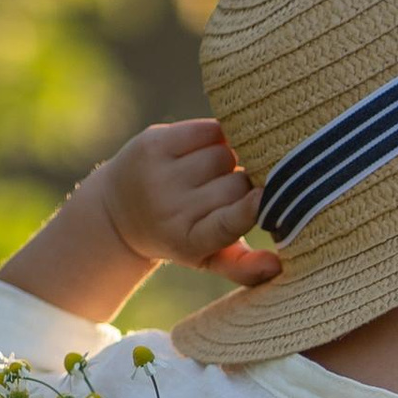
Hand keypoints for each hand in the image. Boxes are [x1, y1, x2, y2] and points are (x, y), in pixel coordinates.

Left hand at [99, 120, 281, 289]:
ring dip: (229, 159)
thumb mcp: (207, 257)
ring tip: (216, 171)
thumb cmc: (180, 234)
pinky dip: (216, 135)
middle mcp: (171, 209)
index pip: (227, 222)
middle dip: (245, 183)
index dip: (250, 208)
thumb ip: (243, 266)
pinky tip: (210, 145)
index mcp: (188, 242)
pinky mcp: (153, 143)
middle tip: (235, 189)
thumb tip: (278, 266)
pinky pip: (207, 130)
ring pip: (224, 154)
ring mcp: (160, 175)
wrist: (119, 211)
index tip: (267, 198)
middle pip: (237, 184)